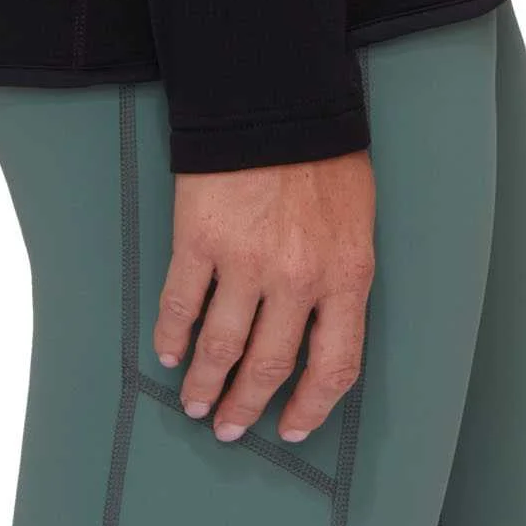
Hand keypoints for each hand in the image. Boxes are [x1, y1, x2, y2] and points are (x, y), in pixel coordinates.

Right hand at [155, 150, 375, 444]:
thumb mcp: (357, 221)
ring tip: (195, 403)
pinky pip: (182, 306)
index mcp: (346, 275)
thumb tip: (320, 325)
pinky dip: (172, 337)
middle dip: (246, 405)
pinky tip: (168, 354)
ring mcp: (246, 262)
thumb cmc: (325, 155)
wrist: (279, 97)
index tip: (292, 427)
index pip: (335, 366)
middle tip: (229, 427)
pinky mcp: (200, 241)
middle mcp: (298, 280)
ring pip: (221, 347)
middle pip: (270, 367)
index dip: (312, 406)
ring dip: (206, 384)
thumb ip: (341, 275)